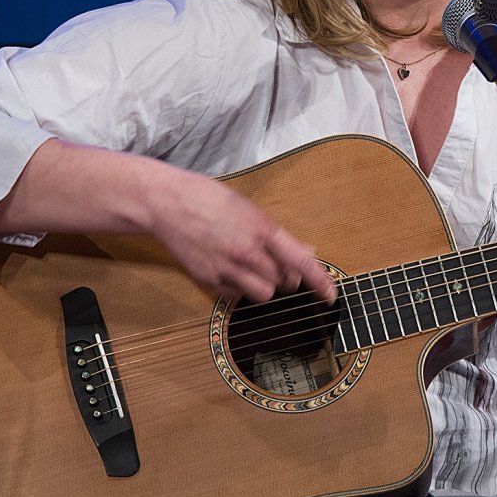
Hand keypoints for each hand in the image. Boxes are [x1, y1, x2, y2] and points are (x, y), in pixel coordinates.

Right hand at [0, 139, 335, 304]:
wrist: (166, 204)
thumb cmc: (208, 199)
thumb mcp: (248, 208)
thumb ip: (277, 234)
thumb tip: (306, 250)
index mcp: (262, 229)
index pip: (301, 261)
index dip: (320, 281)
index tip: (331, 295)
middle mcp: (248, 252)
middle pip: (284, 282)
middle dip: (286, 277)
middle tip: (277, 264)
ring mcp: (227, 268)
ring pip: (263, 294)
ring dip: (265, 286)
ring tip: (253, 269)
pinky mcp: (209, 279)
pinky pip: (236, 296)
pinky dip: (240, 289)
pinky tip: (231, 271)